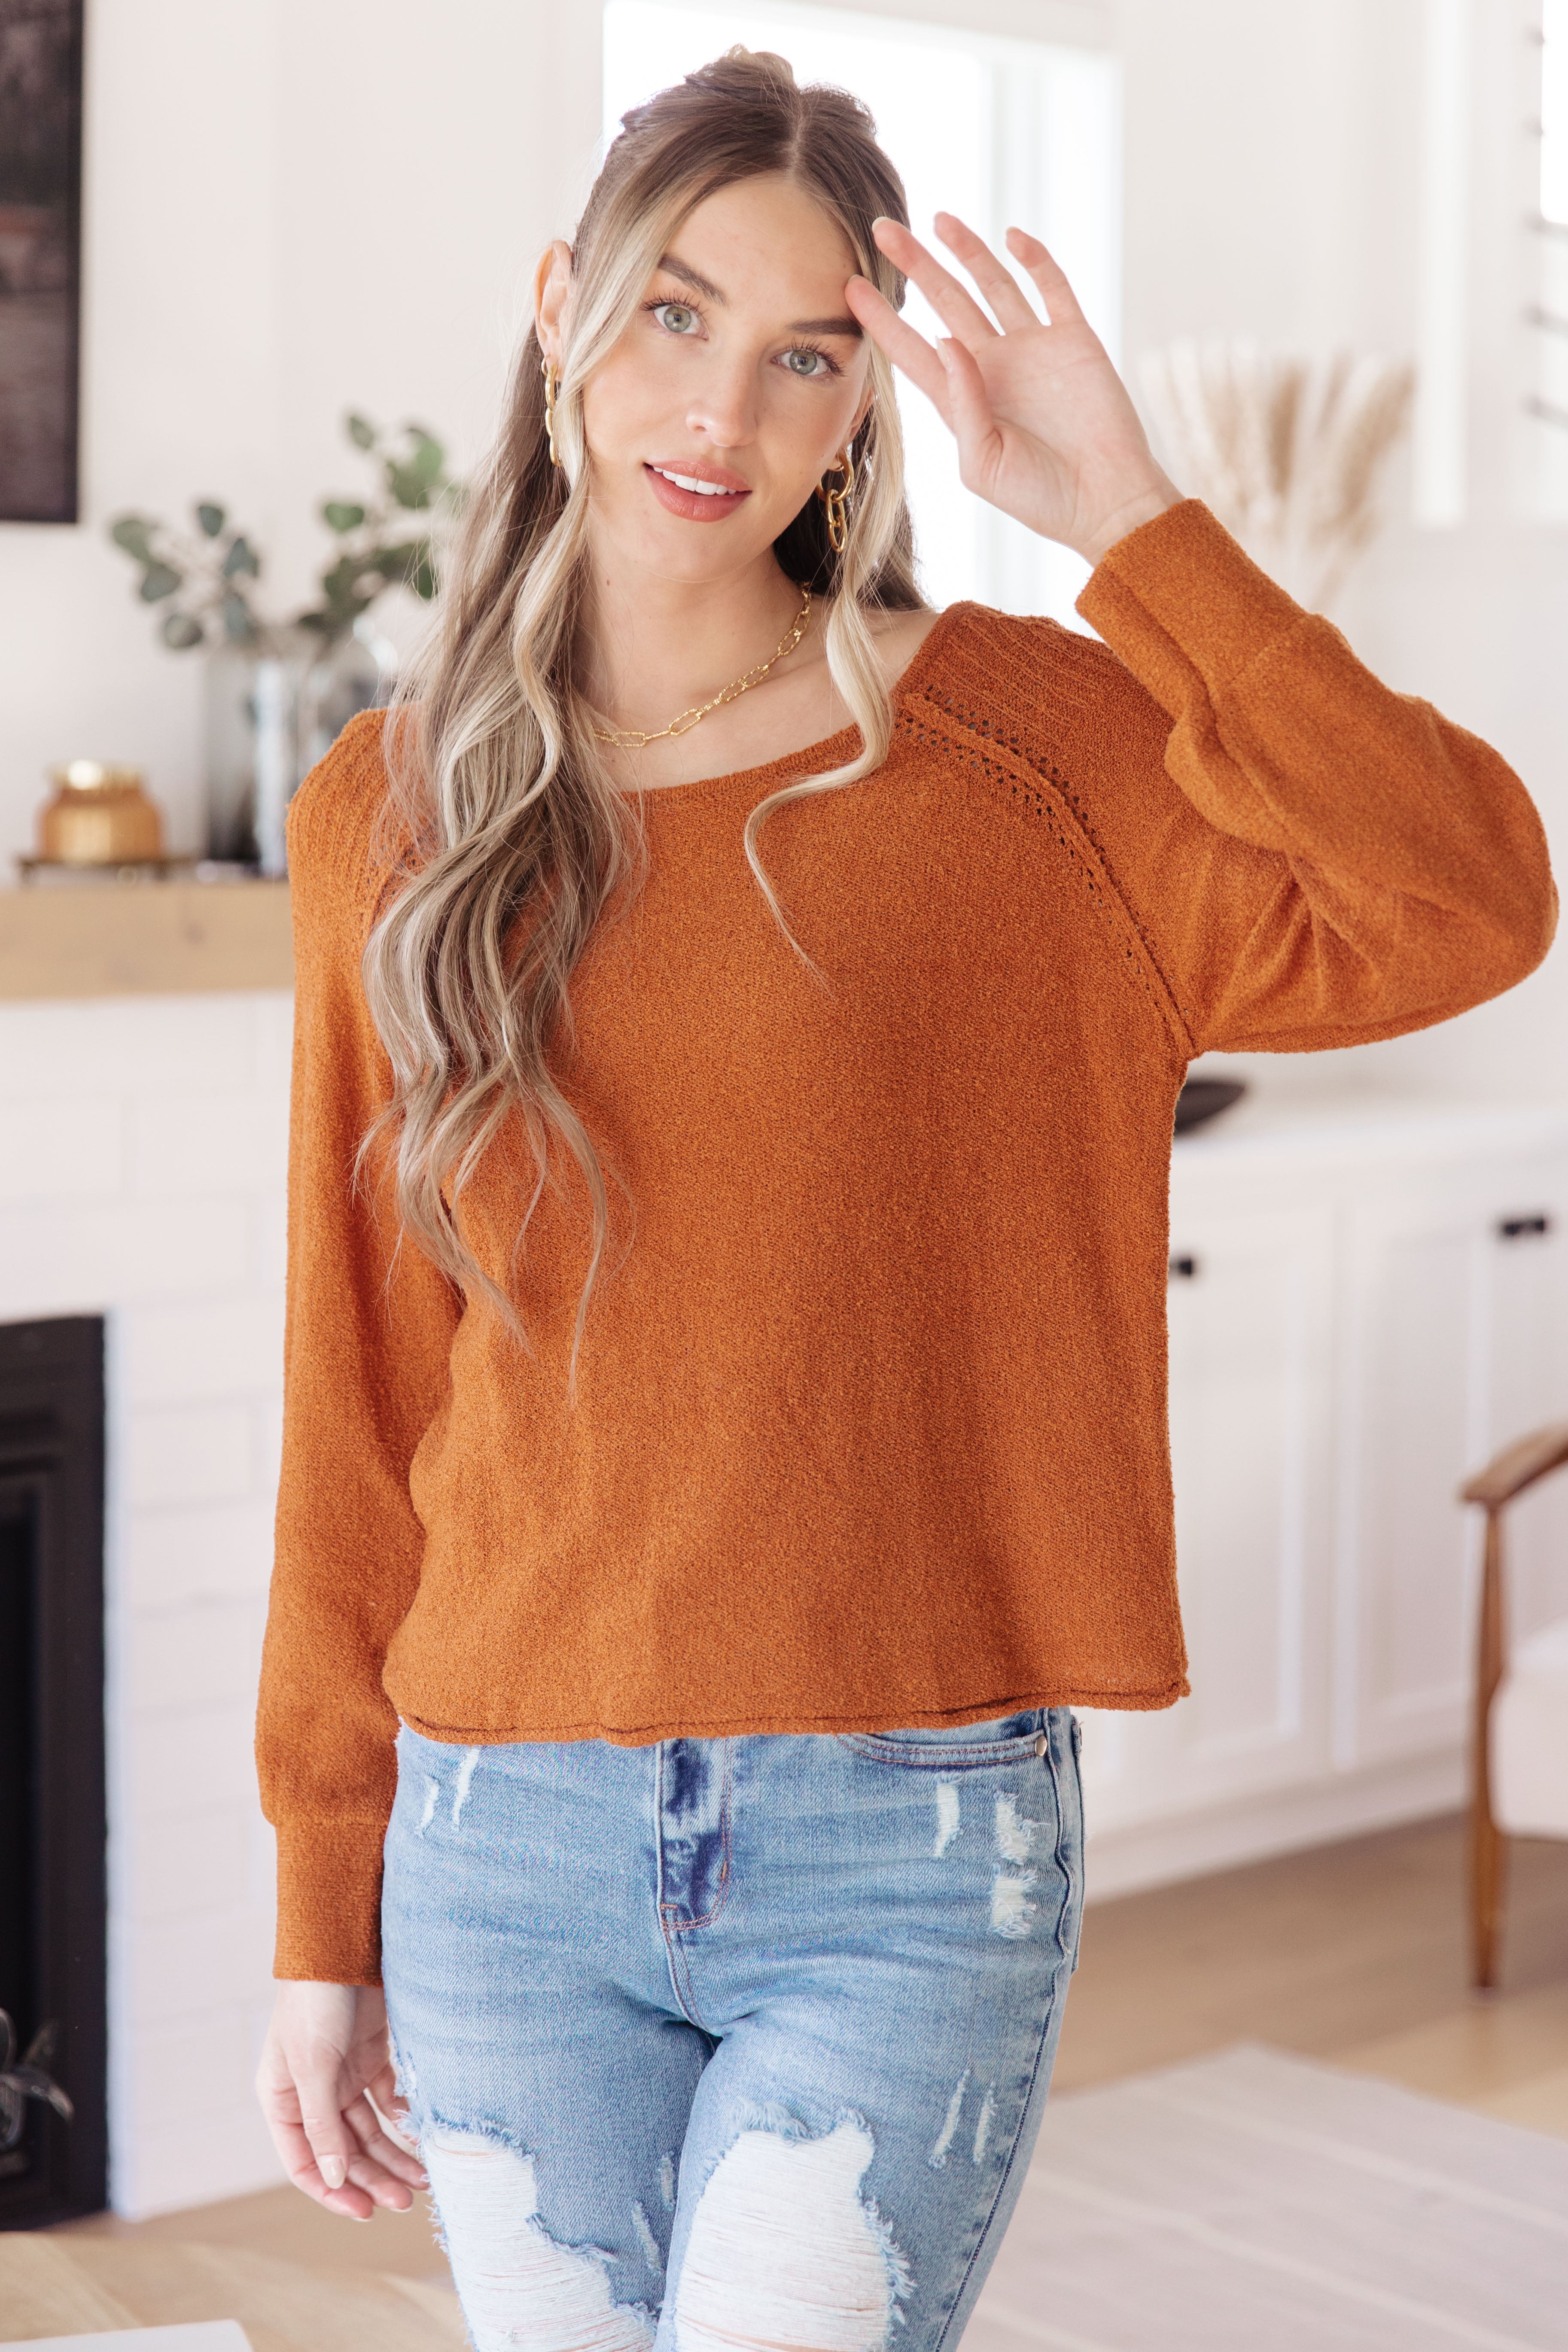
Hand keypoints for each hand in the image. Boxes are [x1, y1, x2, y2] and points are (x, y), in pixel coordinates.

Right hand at [256, 1981, 426, 2219]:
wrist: (345, 1945)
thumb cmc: (317, 2002)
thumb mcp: (314, 2066)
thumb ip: (322, 2123)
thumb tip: (333, 2177)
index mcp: (283, 2099)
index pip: (305, 2161)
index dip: (333, 2190)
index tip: (365, 2212)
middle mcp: (311, 2093)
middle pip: (343, 2151)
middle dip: (373, 2177)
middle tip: (407, 2200)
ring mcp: (342, 2075)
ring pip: (369, 2130)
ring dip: (393, 2154)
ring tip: (424, 2178)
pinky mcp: (369, 2056)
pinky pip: (387, 2100)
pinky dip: (403, 2118)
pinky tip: (421, 2132)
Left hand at [846, 215, 1181, 567]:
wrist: (1103, 502)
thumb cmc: (1038, 497)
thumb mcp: (982, 462)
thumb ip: (961, 403)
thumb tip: (945, 339)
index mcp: (962, 400)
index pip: (912, 349)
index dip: (882, 319)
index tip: (849, 286)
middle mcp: (992, 367)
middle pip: (945, 303)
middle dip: (916, 266)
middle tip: (883, 229)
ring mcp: (1032, 350)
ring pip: (992, 285)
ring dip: (967, 252)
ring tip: (939, 219)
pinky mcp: (1073, 340)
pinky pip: (1052, 287)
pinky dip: (1035, 259)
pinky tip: (1012, 237)